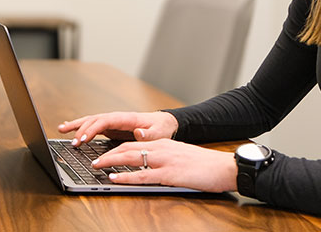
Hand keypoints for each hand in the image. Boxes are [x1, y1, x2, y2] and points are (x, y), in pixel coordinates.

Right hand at [57, 110, 177, 145]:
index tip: (84, 139)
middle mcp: (115, 117)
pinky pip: (92, 125)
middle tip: (73, 143)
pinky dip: (79, 126)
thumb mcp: (159, 133)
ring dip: (76, 125)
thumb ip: (149, 134)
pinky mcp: (109, 127)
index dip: (92, 129)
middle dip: (81, 130)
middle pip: (94, 120)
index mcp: (125, 118)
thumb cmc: (160, 128)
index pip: (105, 121)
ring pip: (90, 120)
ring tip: (61, 129)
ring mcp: (111, 122)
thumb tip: (138, 132)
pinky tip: (68, 128)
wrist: (162, 123)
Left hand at [91, 138, 236, 192]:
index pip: (133, 143)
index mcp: (163, 144)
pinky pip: (143, 175)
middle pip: (127, 147)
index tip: (103, 153)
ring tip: (97, 166)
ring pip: (131, 157)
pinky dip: (126, 176)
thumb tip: (148, 165)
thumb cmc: (205, 165)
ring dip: (111, 161)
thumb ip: (163, 158)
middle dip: (107, 153)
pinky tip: (115, 177)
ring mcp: (165, 160)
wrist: (226, 167)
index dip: (115, 148)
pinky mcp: (170, 174)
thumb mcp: (180, 156)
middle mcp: (161, 149)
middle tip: (94, 160)